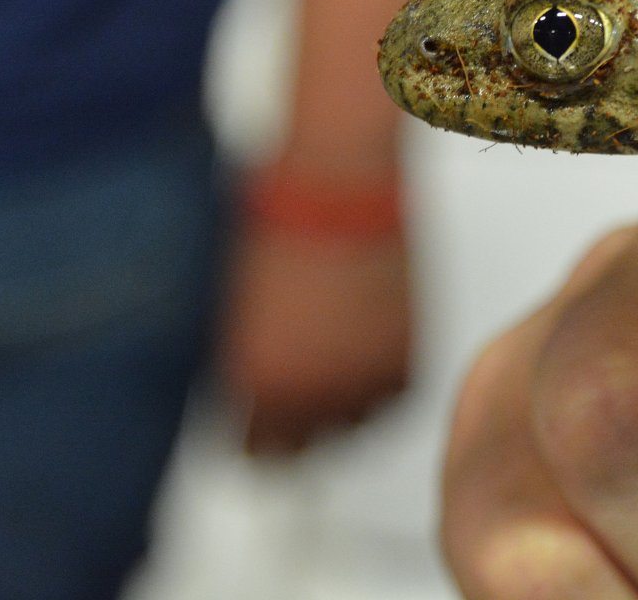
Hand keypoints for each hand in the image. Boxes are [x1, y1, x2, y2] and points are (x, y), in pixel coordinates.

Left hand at [220, 217, 412, 454]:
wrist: (338, 185)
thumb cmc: (277, 227)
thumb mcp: (233, 310)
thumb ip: (237, 365)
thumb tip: (242, 395)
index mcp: (259, 386)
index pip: (253, 450)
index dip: (254, 436)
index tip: (256, 430)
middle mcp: (312, 396)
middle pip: (303, 451)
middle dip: (295, 428)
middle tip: (294, 403)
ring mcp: (362, 384)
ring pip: (352, 426)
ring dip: (340, 407)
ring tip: (331, 366)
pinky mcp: (403, 365)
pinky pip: (389, 399)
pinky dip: (377, 382)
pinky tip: (360, 349)